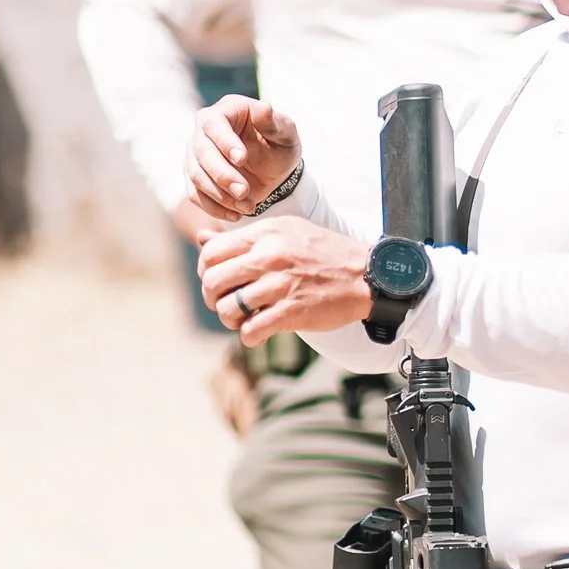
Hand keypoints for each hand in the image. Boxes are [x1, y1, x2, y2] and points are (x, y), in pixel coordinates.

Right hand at [185, 96, 303, 225]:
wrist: (274, 170)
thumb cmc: (280, 145)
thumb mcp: (285, 134)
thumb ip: (275, 123)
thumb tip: (263, 108)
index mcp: (226, 110)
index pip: (214, 123)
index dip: (225, 142)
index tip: (242, 159)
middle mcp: (204, 129)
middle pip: (201, 151)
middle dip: (222, 175)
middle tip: (244, 192)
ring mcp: (196, 153)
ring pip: (196, 175)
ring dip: (220, 195)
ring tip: (248, 206)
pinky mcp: (195, 176)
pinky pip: (195, 194)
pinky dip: (214, 208)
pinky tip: (235, 216)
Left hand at [196, 215, 373, 340]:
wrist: (366, 275)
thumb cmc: (322, 253)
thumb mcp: (284, 232)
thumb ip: (243, 237)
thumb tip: (202, 237)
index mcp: (265, 234)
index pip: (211, 252)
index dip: (205, 272)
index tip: (219, 282)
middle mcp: (269, 257)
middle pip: (212, 281)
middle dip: (213, 299)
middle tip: (228, 304)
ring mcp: (280, 285)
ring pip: (228, 309)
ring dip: (231, 320)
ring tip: (244, 319)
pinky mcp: (292, 311)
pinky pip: (251, 330)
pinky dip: (249, 336)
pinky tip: (259, 332)